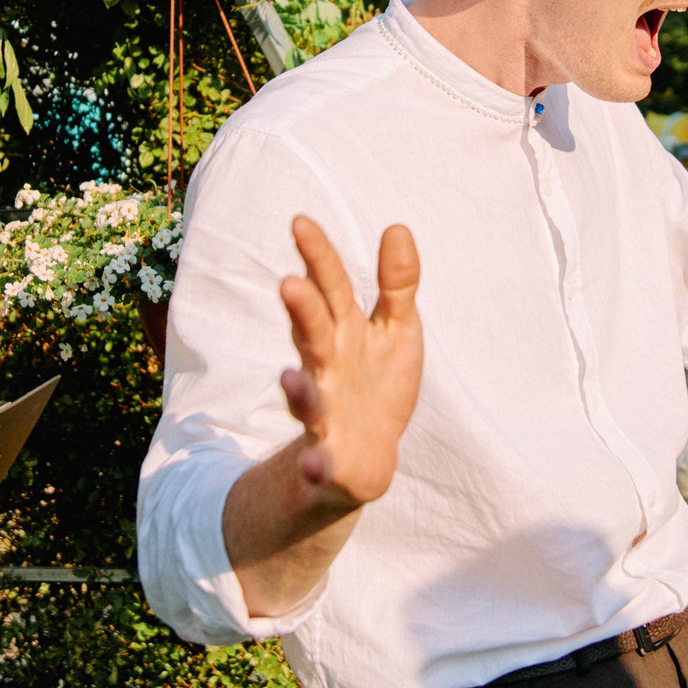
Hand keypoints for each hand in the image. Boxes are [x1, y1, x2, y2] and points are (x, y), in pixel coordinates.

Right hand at [277, 216, 422, 512]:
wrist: (367, 457)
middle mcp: (325, 367)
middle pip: (312, 334)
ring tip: (289, 378)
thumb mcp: (396, 329)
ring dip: (297, 391)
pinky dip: (313, 465)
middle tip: (290, 283)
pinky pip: (317, 463)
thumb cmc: (378, 382)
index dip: (317, 256)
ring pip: (306, 399)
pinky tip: (313, 464)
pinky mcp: (327, 458)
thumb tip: (397, 226)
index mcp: (342, 331)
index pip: (329, 286)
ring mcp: (322, 412)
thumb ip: (397, 283)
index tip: (300, 221)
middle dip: (301, 312)